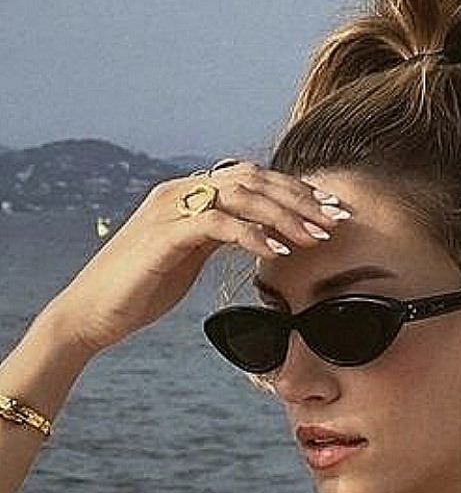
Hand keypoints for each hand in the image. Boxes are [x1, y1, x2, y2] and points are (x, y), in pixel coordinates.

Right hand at [43, 156, 352, 379]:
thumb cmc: (137, 292)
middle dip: (300, 199)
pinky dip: (252, 235)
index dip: (294, 192)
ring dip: (284, 215)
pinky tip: (277, 253)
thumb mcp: (186, 258)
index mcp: (190, 193)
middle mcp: (181, 190)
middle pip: (254, 179)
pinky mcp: (165, 234)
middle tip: (336, 220)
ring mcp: (171, 207)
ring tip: (316, 238)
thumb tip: (251, 235)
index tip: (330, 212)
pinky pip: (218, 223)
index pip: (252, 180)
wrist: (91, 313)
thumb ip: (215, 237)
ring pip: (241, 195)